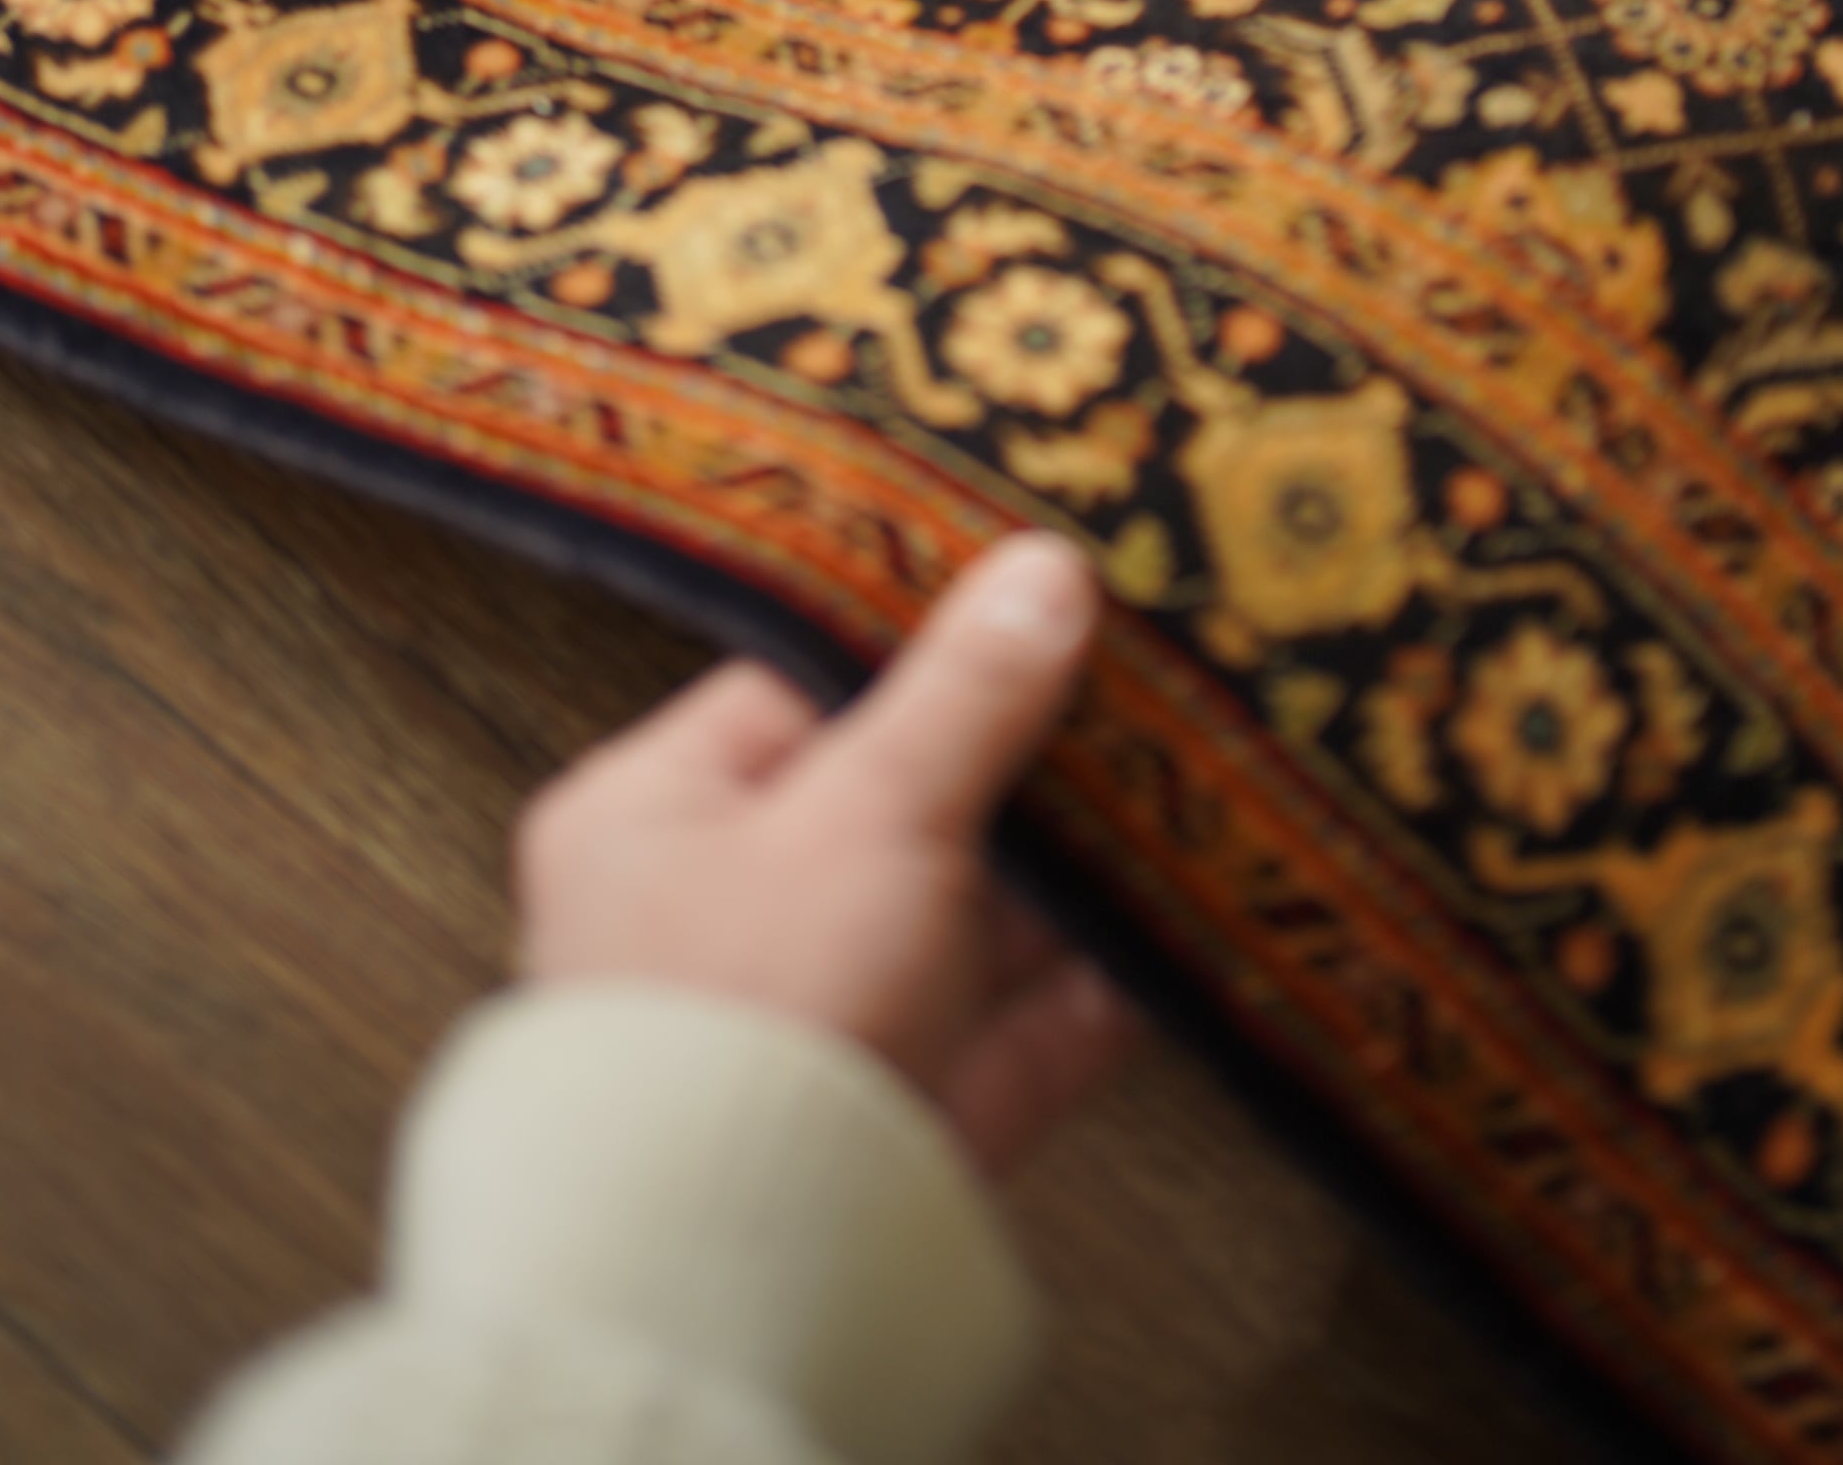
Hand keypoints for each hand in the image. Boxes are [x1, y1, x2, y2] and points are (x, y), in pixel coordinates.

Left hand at [515, 533, 1133, 1172]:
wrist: (749, 1272)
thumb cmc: (748, 1022)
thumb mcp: (865, 813)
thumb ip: (965, 695)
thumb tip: (1042, 571)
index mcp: (656, 817)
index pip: (800, 690)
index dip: (924, 643)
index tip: (1032, 593)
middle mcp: (734, 915)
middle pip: (903, 802)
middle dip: (1023, 758)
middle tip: (1134, 678)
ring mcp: (832, 1020)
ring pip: (977, 914)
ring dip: (1080, 866)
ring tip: (1185, 777)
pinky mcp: (919, 1112)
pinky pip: (1026, 1023)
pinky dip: (1106, 979)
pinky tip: (1187, 917)